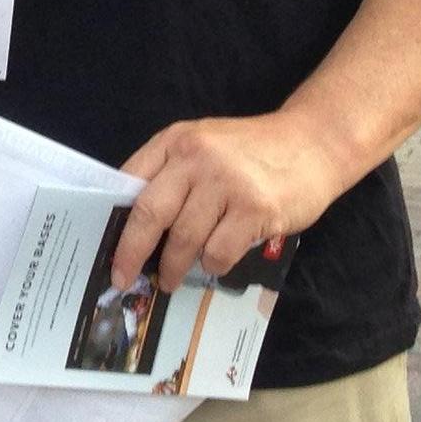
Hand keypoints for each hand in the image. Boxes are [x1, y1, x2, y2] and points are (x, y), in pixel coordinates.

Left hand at [115, 112, 347, 295]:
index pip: (130, 182)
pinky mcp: (255, 208)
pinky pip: (219, 252)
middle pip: (150, 214)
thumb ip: (171, 174)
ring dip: (175, 267)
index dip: (116, 222)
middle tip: (125, 280)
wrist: (313, 143)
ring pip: (184, 240)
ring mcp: (227, 182)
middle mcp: (197, 156)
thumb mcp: (204, 145)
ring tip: (173, 278)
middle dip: (132, 255)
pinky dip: (213, 265)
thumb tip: (135, 225)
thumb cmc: (252, 152)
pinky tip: (216, 261)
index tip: (107, 251)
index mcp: (176, 140)